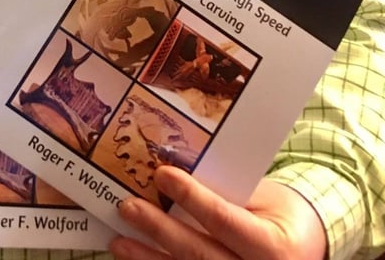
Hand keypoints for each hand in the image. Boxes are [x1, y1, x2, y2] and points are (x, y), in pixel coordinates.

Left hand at [110, 166, 326, 259]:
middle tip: (129, 206)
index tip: (162, 174)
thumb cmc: (280, 216)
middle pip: (200, 254)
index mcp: (274, 247)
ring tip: (120, 241)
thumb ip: (223, 194)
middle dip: (160, 230)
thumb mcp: (262, 199)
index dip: (192, 197)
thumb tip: (171, 179)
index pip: (225, 221)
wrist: (306, 248)